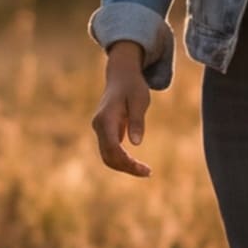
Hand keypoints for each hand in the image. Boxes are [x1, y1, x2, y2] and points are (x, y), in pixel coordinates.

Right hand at [89, 42, 154, 176]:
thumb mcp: (140, 100)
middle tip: (148, 172)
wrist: (121, 75)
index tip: (145, 169)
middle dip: (126, 168)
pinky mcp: (105, 132)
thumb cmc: (132, 86)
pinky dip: (122, 160)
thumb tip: (136, 143)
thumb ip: (137, 120)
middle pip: (108, 156)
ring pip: (107, 156)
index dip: (126, 162)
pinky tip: (137, 165)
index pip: (112, 148)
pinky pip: (111, 151)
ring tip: (145, 171)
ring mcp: (100, 129)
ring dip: (124, 166)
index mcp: (105, 118)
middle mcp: (99, 126)